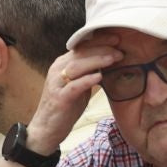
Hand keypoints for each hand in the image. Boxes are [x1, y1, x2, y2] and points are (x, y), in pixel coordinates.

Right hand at [28, 38, 118, 156]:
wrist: (46, 129)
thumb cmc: (65, 106)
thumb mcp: (78, 85)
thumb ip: (89, 72)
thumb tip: (109, 60)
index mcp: (62, 64)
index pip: (82, 46)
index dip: (99, 40)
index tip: (117, 38)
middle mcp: (57, 70)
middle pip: (81, 53)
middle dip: (102, 49)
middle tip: (120, 49)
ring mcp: (56, 84)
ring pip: (77, 66)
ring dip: (97, 60)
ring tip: (114, 58)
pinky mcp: (59, 98)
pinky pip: (73, 86)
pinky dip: (86, 80)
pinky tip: (99, 77)